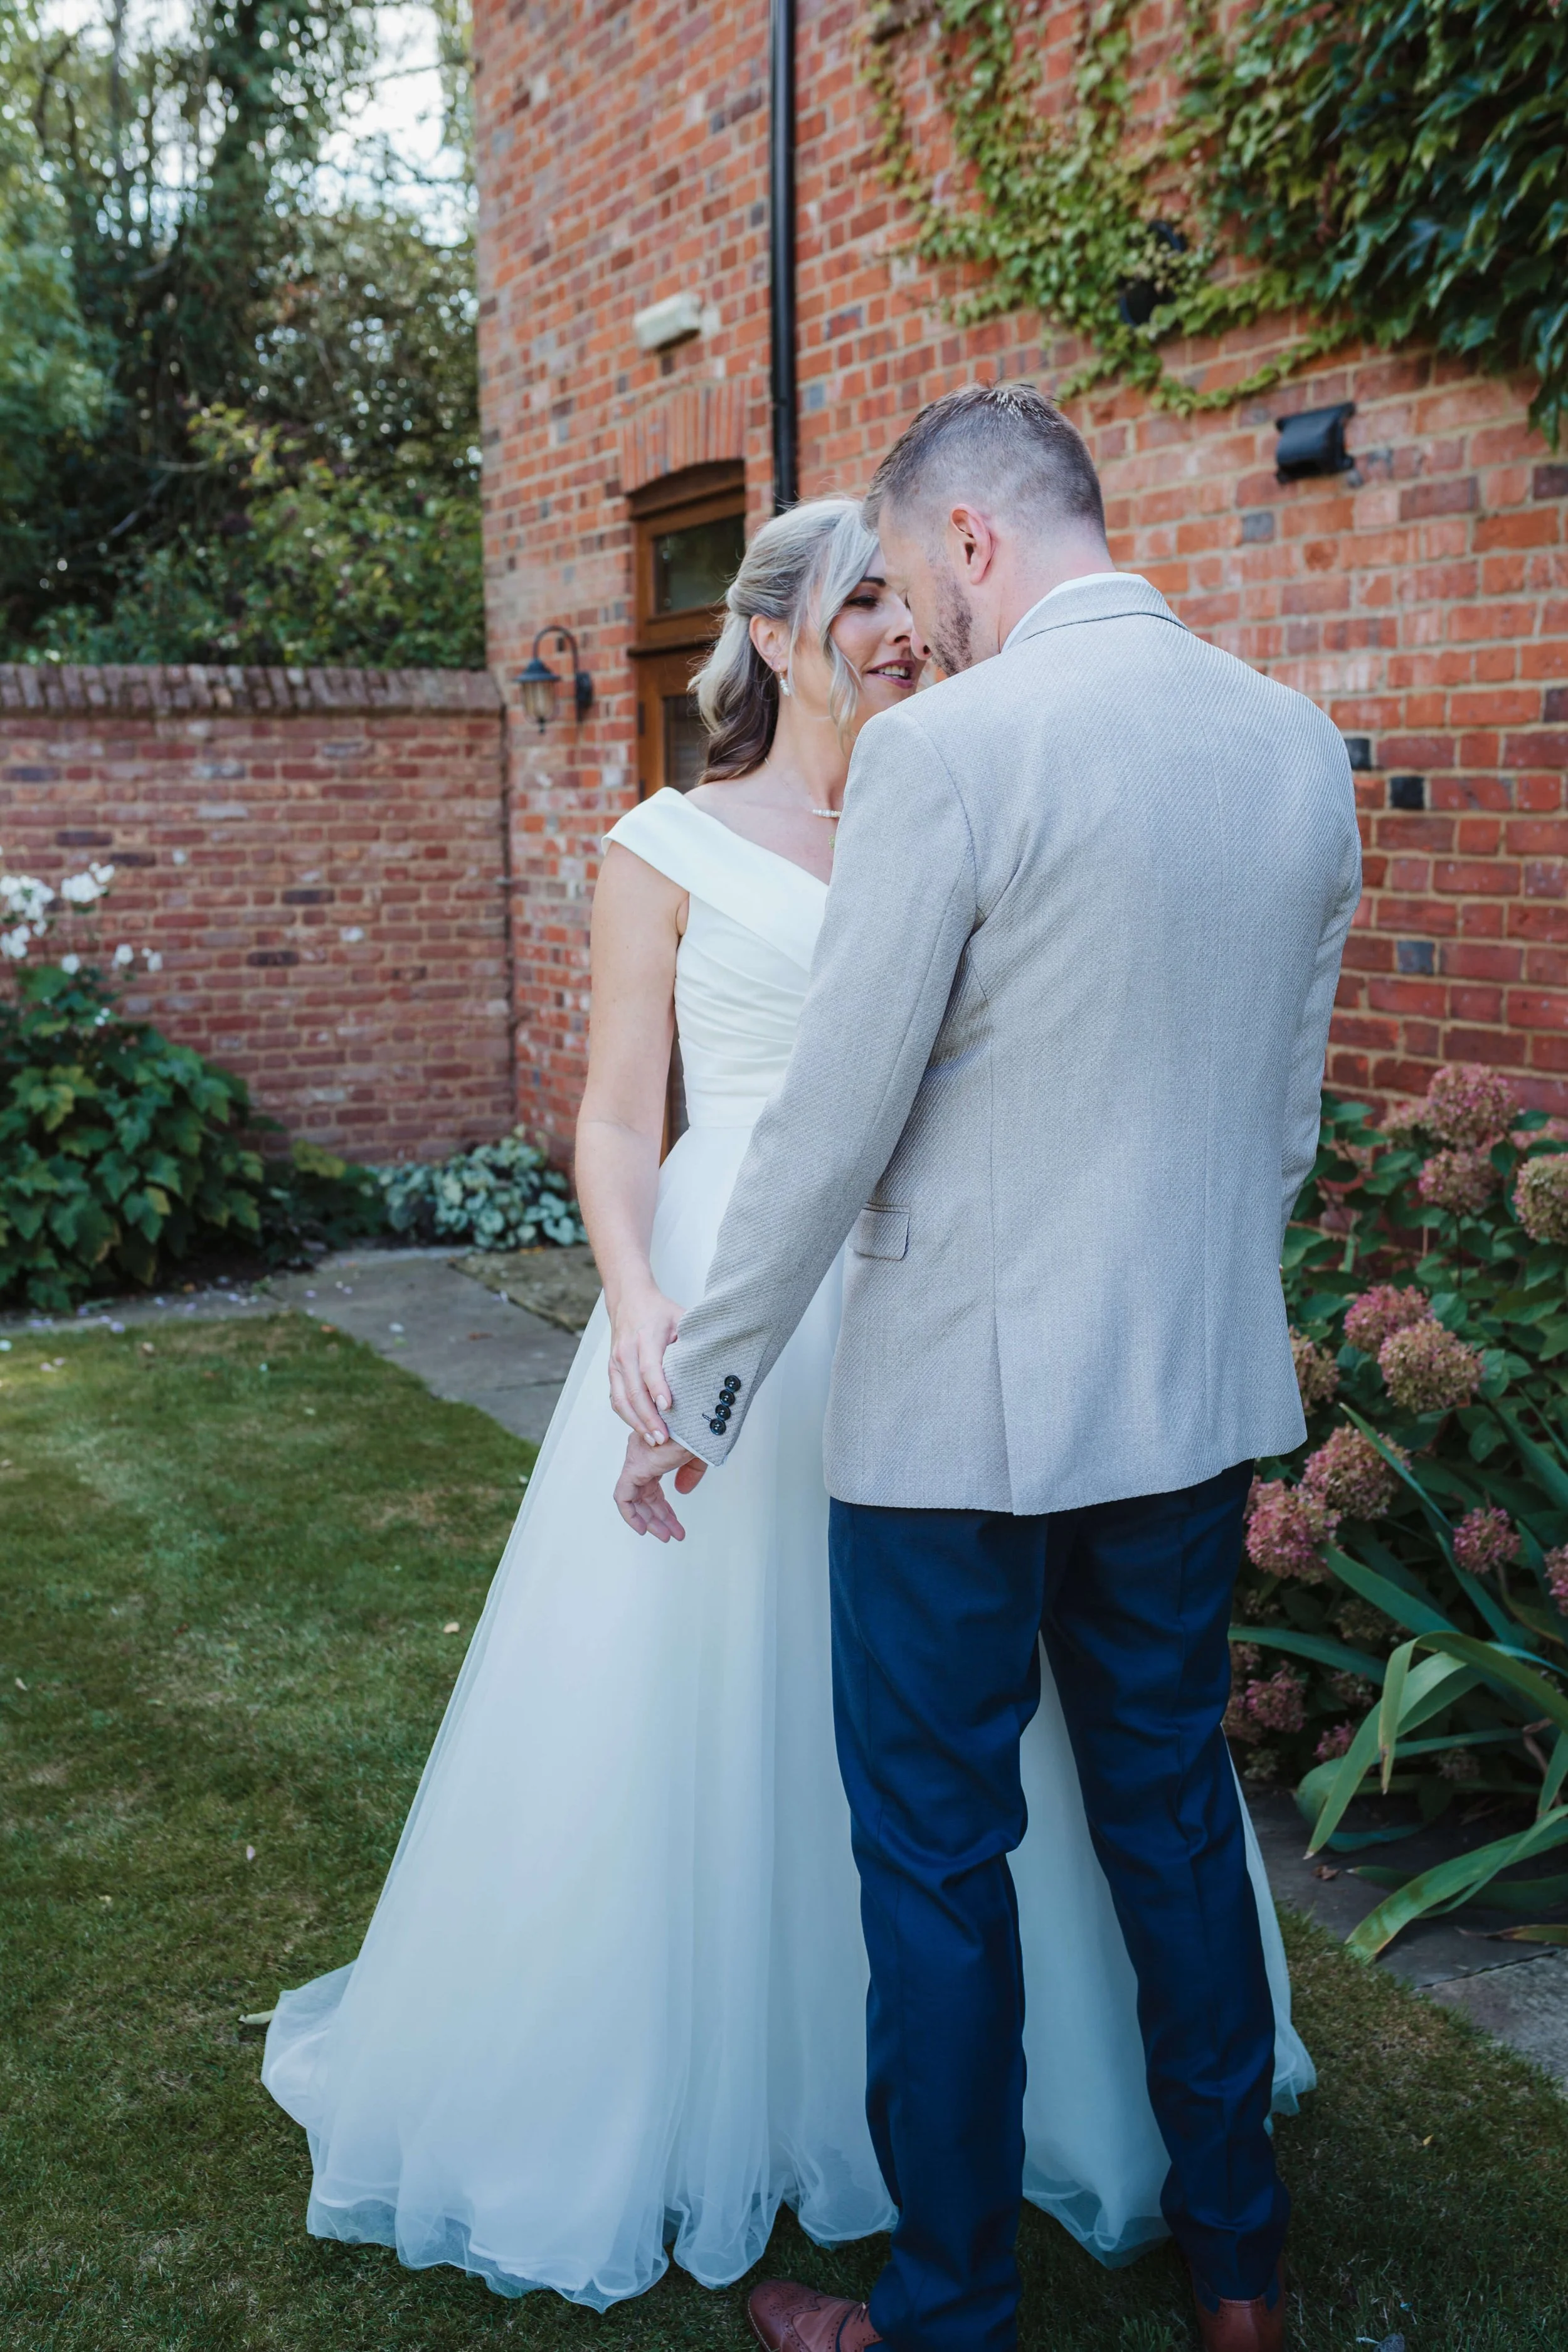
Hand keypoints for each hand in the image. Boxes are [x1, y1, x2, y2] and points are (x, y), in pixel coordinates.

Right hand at [607, 1285, 682, 1445]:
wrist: (629, 1300)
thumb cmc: (658, 1311)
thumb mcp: (681, 1318)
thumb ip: (694, 1339)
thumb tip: (716, 1362)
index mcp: (645, 1338)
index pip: (650, 1367)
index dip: (658, 1388)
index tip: (668, 1407)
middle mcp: (626, 1352)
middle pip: (635, 1390)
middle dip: (648, 1417)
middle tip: (663, 1437)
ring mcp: (616, 1363)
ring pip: (621, 1399)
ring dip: (636, 1422)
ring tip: (652, 1438)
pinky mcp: (611, 1371)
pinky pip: (616, 1398)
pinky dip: (627, 1416)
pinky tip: (640, 1427)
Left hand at [614, 1431, 707, 1540]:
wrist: (702, 1417)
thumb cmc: (701, 1427)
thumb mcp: (696, 1456)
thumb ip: (689, 1474)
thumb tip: (681, 1490)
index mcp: (654, 1450)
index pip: (652, 1486)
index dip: (663, 1507)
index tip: (674, 1522)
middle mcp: (642, 1454)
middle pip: (645, 1495)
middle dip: (659, 1518)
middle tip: (672, 1533)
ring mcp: (637, 1459)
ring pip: (635, 1499)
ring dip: (651, 1520)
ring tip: (667, 1536)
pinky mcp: (635, 1466)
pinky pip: (623, 1497)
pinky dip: (631, 1515)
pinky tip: (644, 1528)